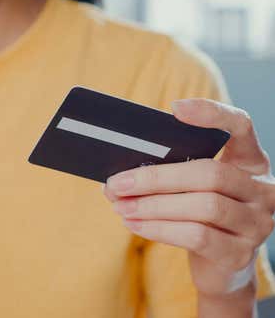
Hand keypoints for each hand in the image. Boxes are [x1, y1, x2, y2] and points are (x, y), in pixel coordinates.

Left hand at [104, 99, 274, 299]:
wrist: (218, 267)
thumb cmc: (195, 216)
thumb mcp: (187, 190)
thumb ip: (164, 175)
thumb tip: (117, 178)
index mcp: (249, 163)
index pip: (241, 127)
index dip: (212, 114)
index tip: (175, 109)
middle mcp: (261, 190)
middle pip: (209, 173)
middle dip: (156, 177)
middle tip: (117, 183)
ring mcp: (255, 223)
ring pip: (203, 206)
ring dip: (153, 206)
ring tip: (120, 206)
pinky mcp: (239, 254)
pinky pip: (197, 235)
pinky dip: (159, 228)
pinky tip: (134, 224)